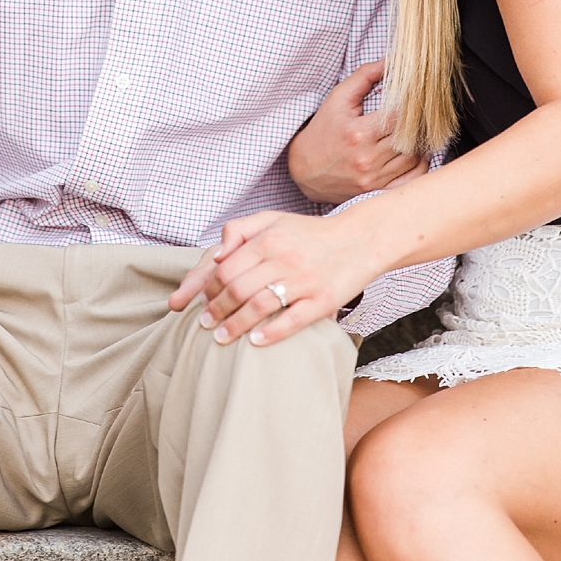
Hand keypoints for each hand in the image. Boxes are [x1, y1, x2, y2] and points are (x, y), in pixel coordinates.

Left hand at [168, 209, 381, 346]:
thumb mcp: (272, 219)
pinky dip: (270, 334)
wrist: (359, 240)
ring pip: (259, 307)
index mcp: (267, 240)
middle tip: (205, 324)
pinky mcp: (324, 300)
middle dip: (215, 311)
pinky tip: (255, 341)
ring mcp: (304, 281)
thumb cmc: (309, 233)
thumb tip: (216, 255)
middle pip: (237, 290)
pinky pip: (292, 321)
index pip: (224, 269)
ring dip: (235, 326)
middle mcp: (283, 259)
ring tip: (221, 337)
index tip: (201, 303)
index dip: (208, 289)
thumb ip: (239, 230)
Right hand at [286, 60, 416, 203]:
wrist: (305, 170)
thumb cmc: (322, 131)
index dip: (411, 105)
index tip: (413, 98)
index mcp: (358, 133)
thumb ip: (365, 76)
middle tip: (417, 114)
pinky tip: (412, 152)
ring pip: (416, 156)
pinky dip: (420, 163)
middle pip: (411, 136)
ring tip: (412, 131)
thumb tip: (392, 60)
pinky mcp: (379, 190)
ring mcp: (374, 178)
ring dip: (420, 142)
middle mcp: (368, 158)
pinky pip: (414, 177)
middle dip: (417, 122)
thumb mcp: (337, 99)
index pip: (401, 115)